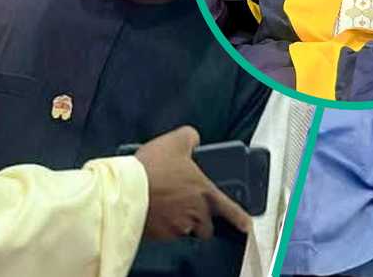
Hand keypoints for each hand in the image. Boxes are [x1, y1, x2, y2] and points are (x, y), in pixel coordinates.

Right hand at [134, 126, 250, 240]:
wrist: (125, 190)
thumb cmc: (151, 168)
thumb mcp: (175, 141)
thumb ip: (191, 137)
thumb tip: (194, 139)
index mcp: (205, 193)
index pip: (230, 209)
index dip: (240, 218)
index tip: (246, 226)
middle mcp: (195, 213)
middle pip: (206, 226)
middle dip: (202, 220)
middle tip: (190, 208)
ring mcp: (177, 227)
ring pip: (186, 230)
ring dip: (181, 222)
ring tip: (166, 207)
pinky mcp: (159, 236)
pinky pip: (166, 234)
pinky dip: (163, 226)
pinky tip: (153, 212)